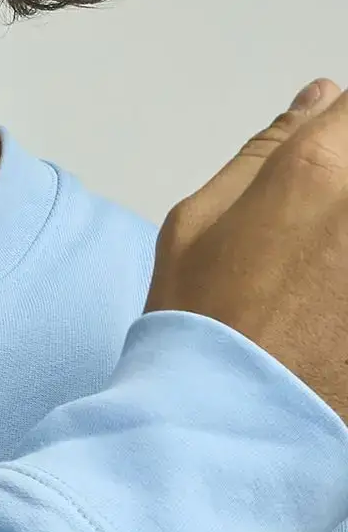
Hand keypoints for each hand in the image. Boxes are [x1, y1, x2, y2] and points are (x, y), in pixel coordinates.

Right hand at [144, 78, 347, 423]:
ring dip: (340, 237)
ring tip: (316, 276)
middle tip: (308, 241)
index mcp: (316, 170)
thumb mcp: (197, 221)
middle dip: (342, 180)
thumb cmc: (202, 327)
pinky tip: (326, 299)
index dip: (341, 131)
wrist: (230, 429)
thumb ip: (266, 151)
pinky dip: (344, 282)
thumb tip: (318, 102)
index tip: (330, 155)